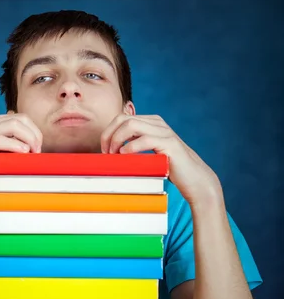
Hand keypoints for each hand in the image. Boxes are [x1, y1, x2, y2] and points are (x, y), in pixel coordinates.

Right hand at [0, 112, 42, 203]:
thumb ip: (9, 149)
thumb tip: (32, 151)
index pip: (22, 118)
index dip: (35, 132)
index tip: (39, 150)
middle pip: (20, 119)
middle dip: (35, 134)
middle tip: (39, 153)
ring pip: (12, 125)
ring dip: (28, 138)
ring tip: (33, 154)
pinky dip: (14, 145)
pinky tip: (23, 153)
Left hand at [100, 114, 221, 205]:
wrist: (195, 180)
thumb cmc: (170, 170)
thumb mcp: (149, 154)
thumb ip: (135, 146)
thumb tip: (110, 150)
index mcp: (152, 123)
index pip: (122, 118)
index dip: (108, 132)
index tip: (104, 150)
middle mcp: (158, 124)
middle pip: (123, 119)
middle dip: (109, 135)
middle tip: (105, 152)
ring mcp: (165, 132)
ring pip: (131, 125)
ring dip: (117, 140)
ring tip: (114, 155)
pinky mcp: (170, 144)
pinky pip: (145, 139)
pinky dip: (130, 147)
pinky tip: (125, 155)